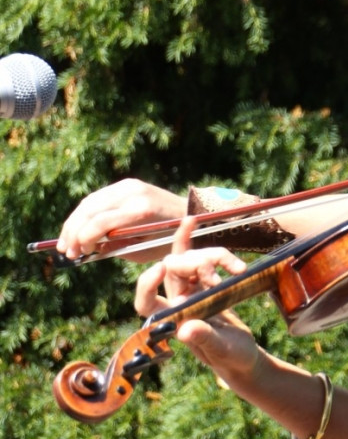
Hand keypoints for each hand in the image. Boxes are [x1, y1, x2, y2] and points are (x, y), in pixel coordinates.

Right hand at [57, 179, 187, 260]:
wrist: (191, 211)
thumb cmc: (171, 238)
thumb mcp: (145, 251)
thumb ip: (116, 248)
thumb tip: (88, 248)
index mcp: (140, 212)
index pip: (100, 222)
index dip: (83, 239)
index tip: (76, 254)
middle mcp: (132, 193)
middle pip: (90, 210)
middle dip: (73, 231)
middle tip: (65, 250)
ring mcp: (129, 185)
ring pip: (90, 202)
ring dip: (74, 222)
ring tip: (66, 242)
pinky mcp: (127, 184)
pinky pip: (98, 198)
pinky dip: (85, 213)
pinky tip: (78, 228)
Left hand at [134, 219, 259, 391]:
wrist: (244, 355)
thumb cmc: (231, 358)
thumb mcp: (222, 349)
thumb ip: (204, 339)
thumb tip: (185, 330)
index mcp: (172, 322)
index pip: (145, 303)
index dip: (147, 284)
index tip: (162, 267)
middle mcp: (175, 304)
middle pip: (172, 272)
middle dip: (196, 265)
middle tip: (218, 275)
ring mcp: (188, 292)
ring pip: (188, 262)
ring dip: (212, 258)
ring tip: (237, 268)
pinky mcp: (202, 283)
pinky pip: (194, 258)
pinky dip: (193, 241)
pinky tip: (192, 222)